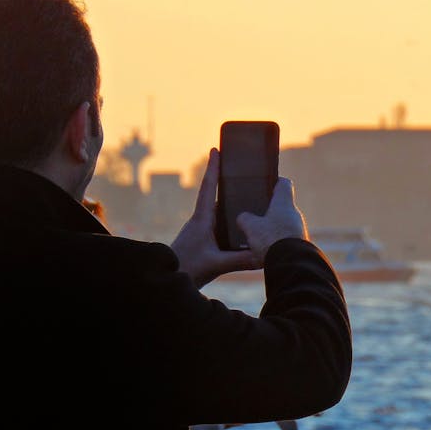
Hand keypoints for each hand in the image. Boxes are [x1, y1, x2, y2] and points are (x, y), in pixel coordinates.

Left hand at [171, 148, 257, 286]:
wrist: (167, 280)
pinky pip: (218, 225)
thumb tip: (263, 254)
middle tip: (239, 169)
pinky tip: (240, 226)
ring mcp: (199, 230)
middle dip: (225, 182)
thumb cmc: (186, 269)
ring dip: (229, 203)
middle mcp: (200, 221)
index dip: (212, 168)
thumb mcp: (217, 264)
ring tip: (246, 196)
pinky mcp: (201, 240)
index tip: (215, 150)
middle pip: (215, 196)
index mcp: (201, 220)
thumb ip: (240, 259)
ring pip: (217, 212)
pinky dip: (228, 220)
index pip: (208, 188)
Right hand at [237, 176, 308, 265]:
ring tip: (255, 236)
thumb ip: (244, 218)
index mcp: (284, 202)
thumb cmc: (271, 240)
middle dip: (268, 210)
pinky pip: (285, 239)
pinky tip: (264, 250)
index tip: (265, 185)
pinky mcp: (299, 246)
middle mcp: (295, 214)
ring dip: (271, 228)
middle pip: (281, 206)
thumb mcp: (250, 226)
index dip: (274, 182)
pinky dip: (276, 242)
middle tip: (252, 214)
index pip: (284, 184)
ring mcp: (299, 231)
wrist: (291, 264)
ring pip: (283, 224)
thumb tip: (243, 218)